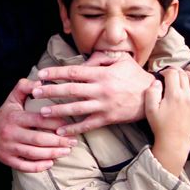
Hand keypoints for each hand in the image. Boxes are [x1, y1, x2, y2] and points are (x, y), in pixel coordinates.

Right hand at [0, 78, 76, 171]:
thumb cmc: (5, 114)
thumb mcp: (12, 97)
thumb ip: (25, 86)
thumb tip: (41, 82)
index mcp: (15, 117)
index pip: (38, 120)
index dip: (55, 122)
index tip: (69, 124)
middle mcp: (11, 133)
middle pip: (38, 139)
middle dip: (58, 141)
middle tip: (73, 141)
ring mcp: (9, 148)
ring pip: (33, 154)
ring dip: (52, 153)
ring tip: (66, 151)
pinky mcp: (7, 160)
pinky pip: (24, 166)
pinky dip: (39, 166)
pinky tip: (51, 163)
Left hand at [32, 52, 154, 135]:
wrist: (154, 95)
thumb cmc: (136, 76)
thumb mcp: (122, 59)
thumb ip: (101, 58)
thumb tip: (85, 61)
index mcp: (102, 74)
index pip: (74, 72)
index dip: (56, 73)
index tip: (42, 74)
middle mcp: (100, 89)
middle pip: (70, 90)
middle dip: (51, 91)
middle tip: (35, 92)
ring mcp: (103, 106)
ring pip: (76, 109)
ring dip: (57, 111)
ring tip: (42, 112)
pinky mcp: (107, 118)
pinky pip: (87, 125)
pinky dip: (73, 129)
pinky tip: (60, 131)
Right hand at [145, 68, 189, 175]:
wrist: (175, 143)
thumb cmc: (160, 127)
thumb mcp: (150, 110)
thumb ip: (151, 92)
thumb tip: (157, 81)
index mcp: (173, 95)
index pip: (172, 73)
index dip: (166, 71)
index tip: (163, 74)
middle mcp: (187, 96)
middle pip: (184, 75)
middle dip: (177, 72)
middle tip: (172, 75)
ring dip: (189, 75)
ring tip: (184, 77)